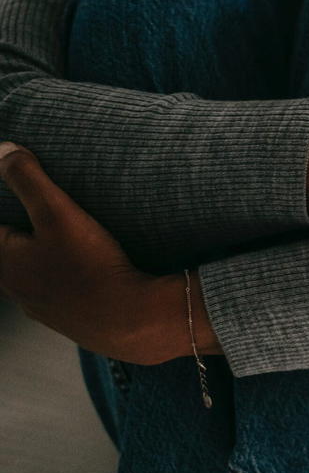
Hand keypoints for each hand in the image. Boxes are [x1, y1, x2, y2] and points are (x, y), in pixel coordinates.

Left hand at [0, 142, 190, 364]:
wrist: (132, 322)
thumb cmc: (91, 268)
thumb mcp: (59, 213)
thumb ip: (28, 179)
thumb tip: (3, 150)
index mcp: (4, 262)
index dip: (6, 208)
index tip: (18, 195)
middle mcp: (15, 289)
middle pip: (10, 253)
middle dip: (22, 233)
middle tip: (48, 214)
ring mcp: (42, 308)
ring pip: (33, 275)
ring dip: (44, 258)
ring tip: (68, 241)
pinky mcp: (69, 320)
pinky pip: (58, 293)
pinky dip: (65, 278)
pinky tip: (87, 271)